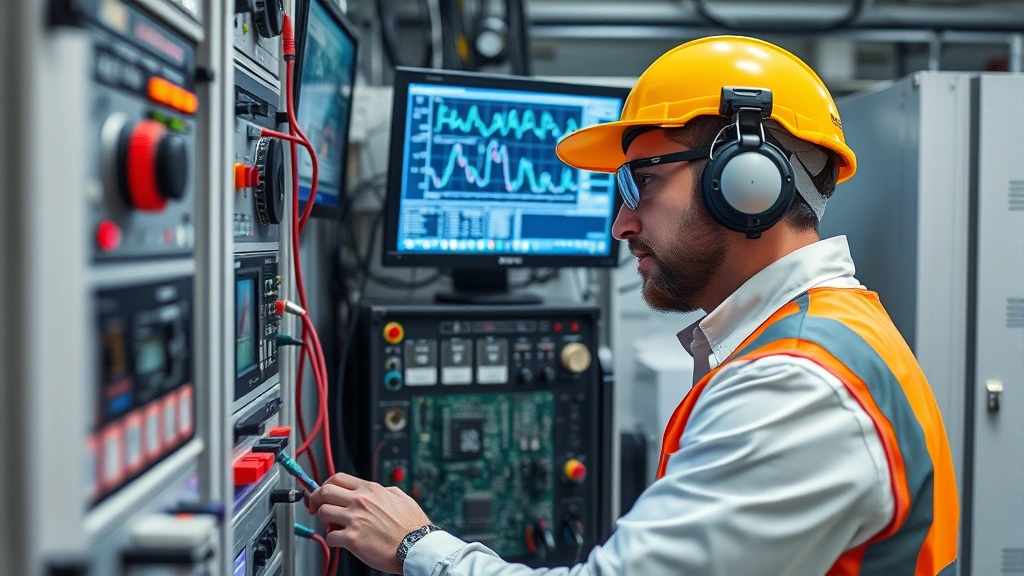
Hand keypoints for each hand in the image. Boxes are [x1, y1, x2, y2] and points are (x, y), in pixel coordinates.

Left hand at [307, 473, 431, 573]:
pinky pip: (330, 537)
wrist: (416, 546)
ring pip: (323, 512)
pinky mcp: (352, 539)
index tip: (323, 493)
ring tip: (335, 526)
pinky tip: (342, 541)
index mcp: (371, 489)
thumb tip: (374, 491)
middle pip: (324, 491)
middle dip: (317, 499)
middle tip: (317, 508)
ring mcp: (355, 519)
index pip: (338, 478)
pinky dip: (332, 540)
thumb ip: (383, 491)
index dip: (326, 485)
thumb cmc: (411, 525)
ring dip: (325, 521)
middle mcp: (360, 501)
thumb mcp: (400, 497)